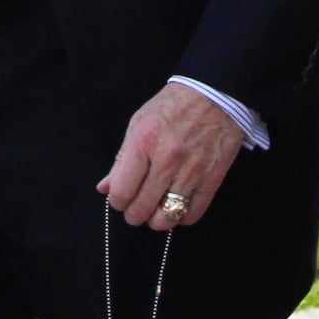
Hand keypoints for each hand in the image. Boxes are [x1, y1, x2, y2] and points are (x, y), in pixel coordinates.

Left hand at [97, 83, 243, 231]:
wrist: (213, 96)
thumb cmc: (170, 108)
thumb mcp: (138, 124)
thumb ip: (121, 159)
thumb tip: (105, 188)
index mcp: (143, 141)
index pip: (123, 189)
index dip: (117, 202)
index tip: (118, 201)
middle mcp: (167, 158)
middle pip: (143, 206)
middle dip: (133, 216)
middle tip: (133, 213)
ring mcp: (192, 170)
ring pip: (168, 215)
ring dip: (156, 221)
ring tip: (152, 216)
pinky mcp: (213, 178)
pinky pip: (193, 213)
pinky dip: (180, 219)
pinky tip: (174, 211)